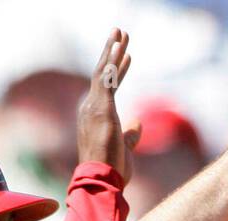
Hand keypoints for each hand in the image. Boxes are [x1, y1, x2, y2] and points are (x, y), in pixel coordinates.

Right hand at [77, 28, 140, 183]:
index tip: (127, 56)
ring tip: (120, 32)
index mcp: (94, 117)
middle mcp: (90, 109)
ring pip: (103, 72)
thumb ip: (130, 135)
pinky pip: (106, 79)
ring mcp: (93, 107)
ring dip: (112, 50)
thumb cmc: (112, 171)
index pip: (107, 88)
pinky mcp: (101, 108)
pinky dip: (113, 62)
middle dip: (111, 52)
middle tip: (120, 33)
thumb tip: (138, 123)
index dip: (117, 71)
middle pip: (101, 74)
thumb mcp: (124, 150)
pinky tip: (120, 48)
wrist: (101, 180)